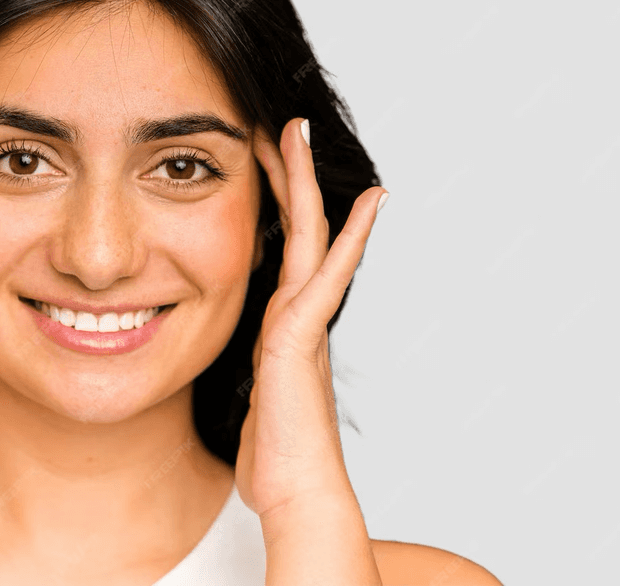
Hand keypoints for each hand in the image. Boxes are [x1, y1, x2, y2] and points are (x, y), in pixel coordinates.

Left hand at [235, 117, 387, 520]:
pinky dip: (351, 238)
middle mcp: (296, 314)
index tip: (265, 161)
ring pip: (309, 238)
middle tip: (286, 125)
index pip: (278, 248)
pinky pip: (325, 275)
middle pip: (297, 228)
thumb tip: (254, 373)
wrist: (295, 494)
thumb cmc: (274, 455)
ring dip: (306, 184)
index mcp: (279, 323)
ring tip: (303, 134)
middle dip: (290, 175)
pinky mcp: (301, 337)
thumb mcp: (252, 397)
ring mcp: (303, 322)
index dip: (275, 203)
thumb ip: (256, 372)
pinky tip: (367, 204)